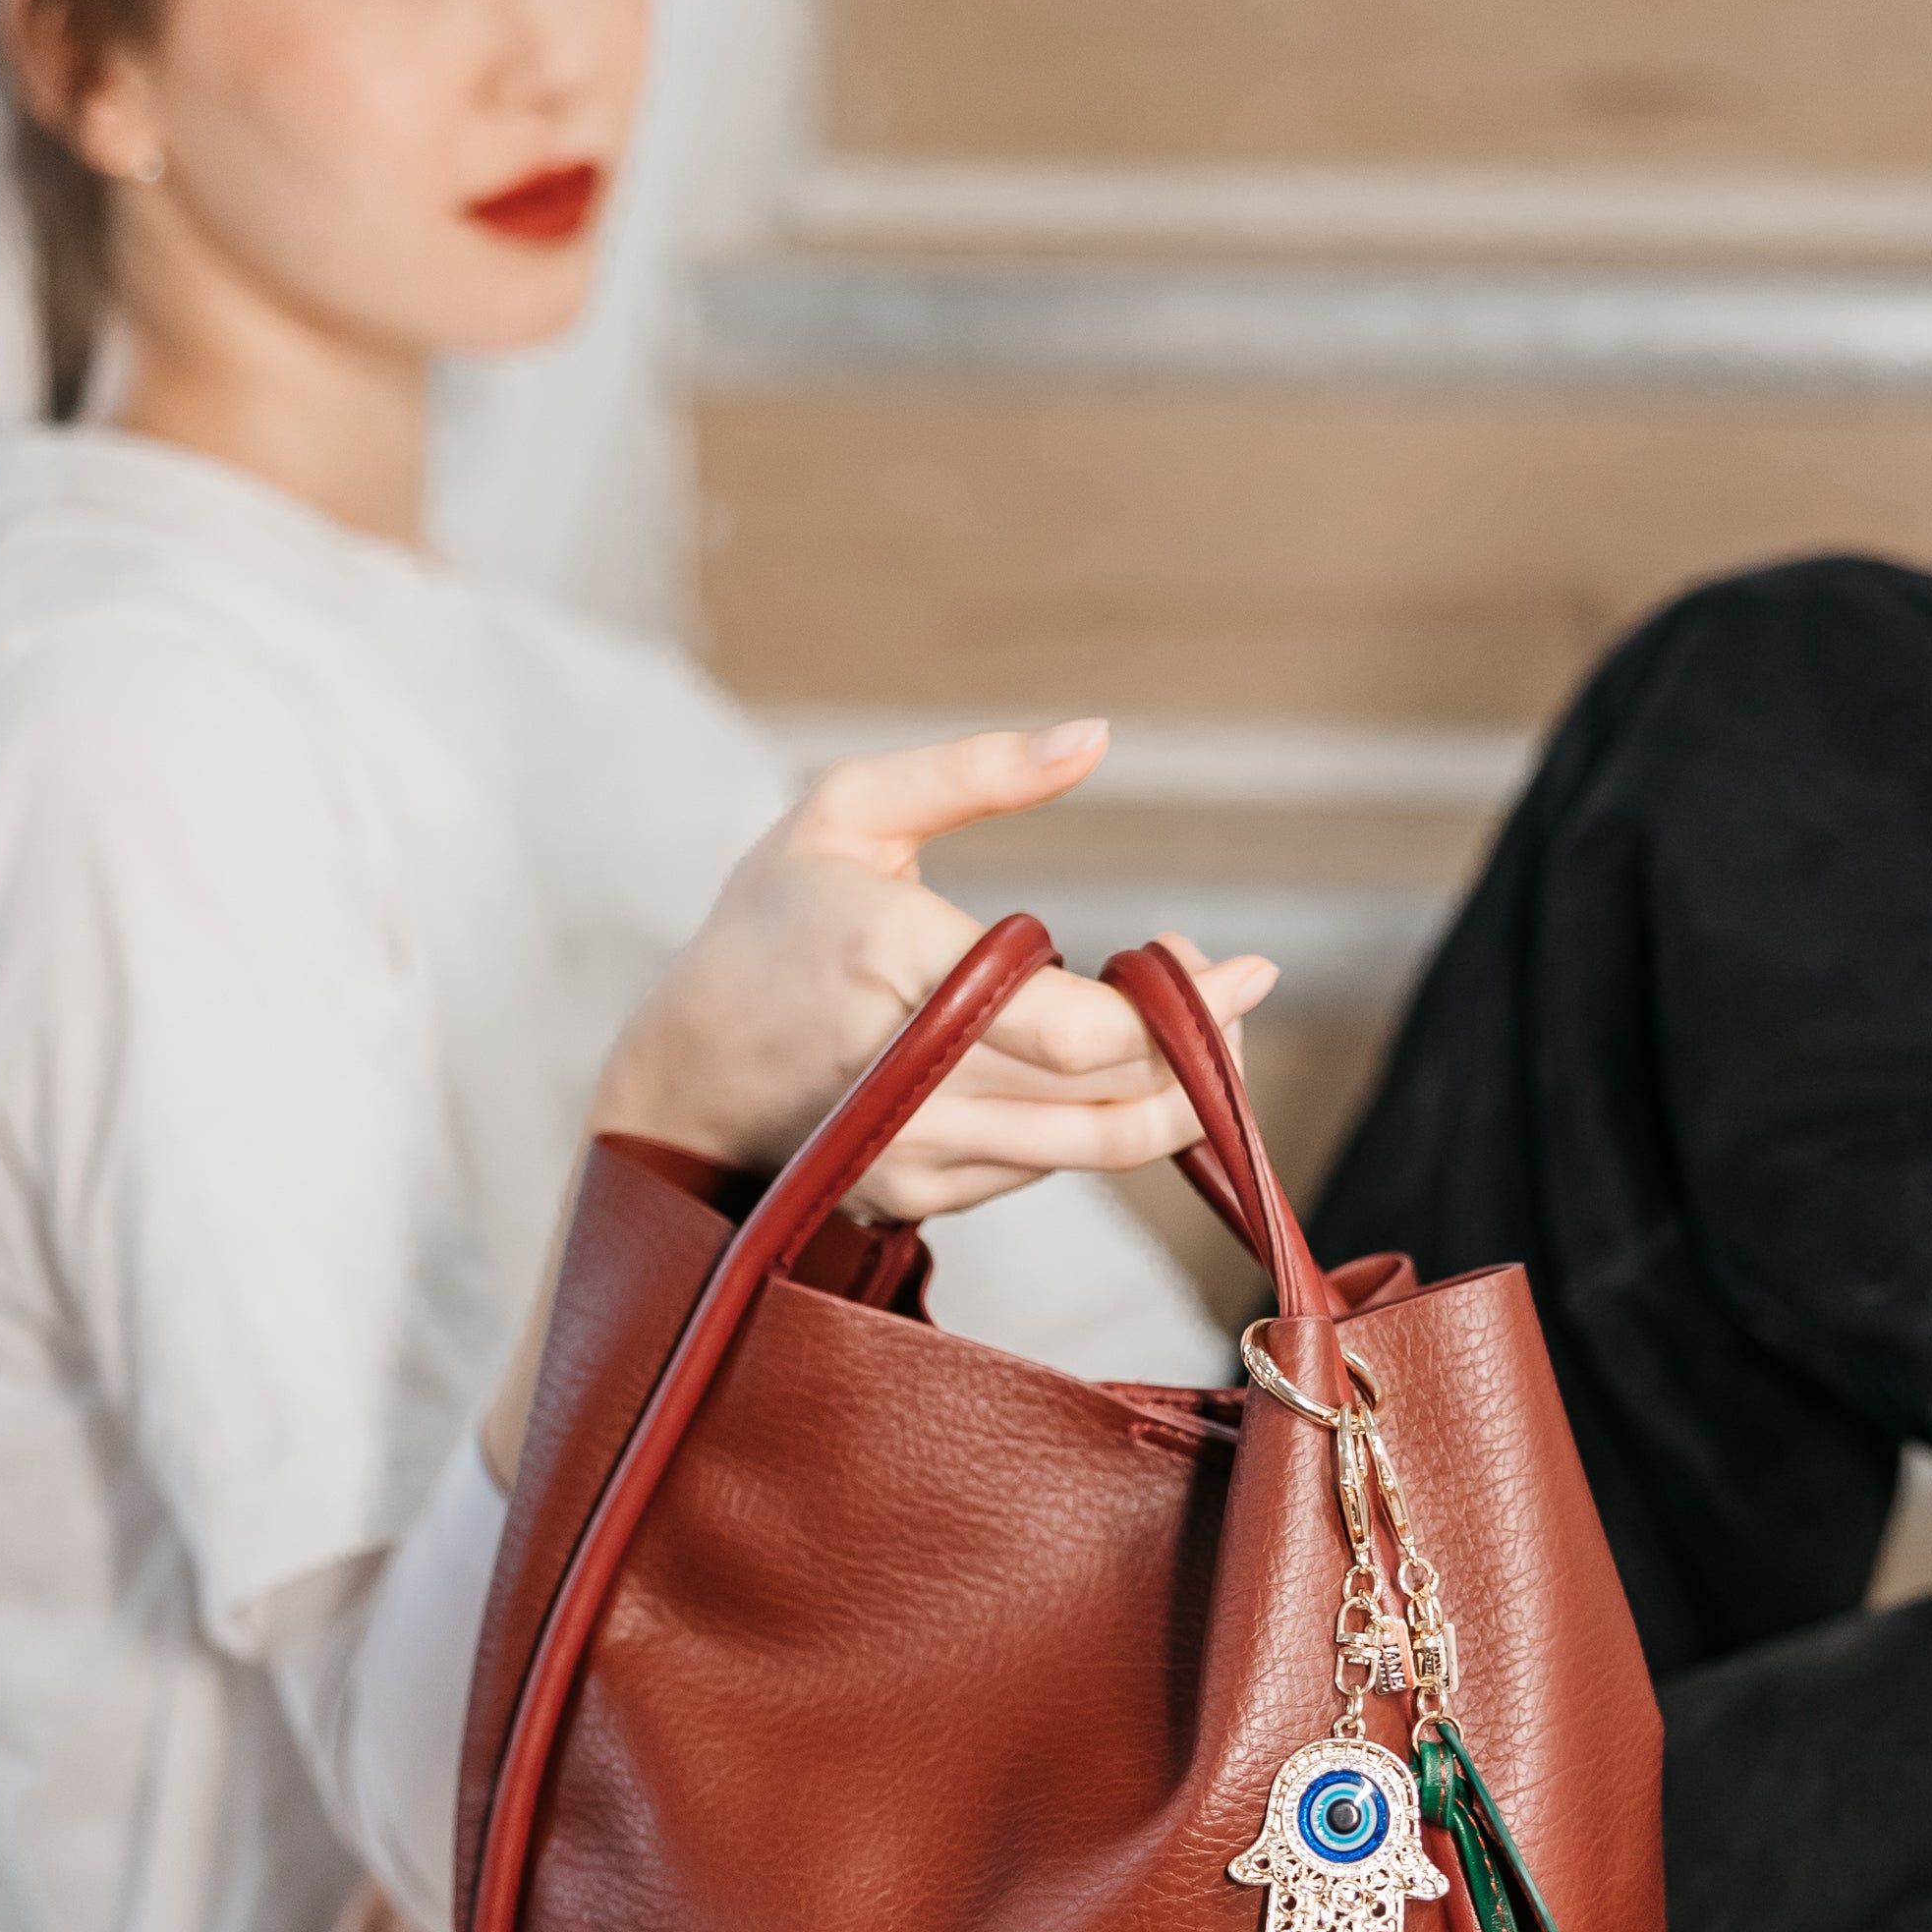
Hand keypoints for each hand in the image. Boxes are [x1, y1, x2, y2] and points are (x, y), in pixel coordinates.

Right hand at [589, 721, 1278, 1221]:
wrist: (684, 1068)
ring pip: (1094, 1147)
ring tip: (1205, 1032)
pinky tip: (1115, 1062)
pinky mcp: (916, 1195)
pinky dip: (1107, 1118)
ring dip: (1179, 1095)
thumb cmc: (772, 922)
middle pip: (1105, 1093)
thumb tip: (1094, 736)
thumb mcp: (846, 813)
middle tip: (1234, 990)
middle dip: (1201, 1046)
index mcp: (888, 960)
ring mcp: (909, 1148)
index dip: (1181, 1008)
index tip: (1248, 965)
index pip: (1071, 1025)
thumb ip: (971, 772)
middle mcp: (902, 1072)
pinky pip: (1050, 1167)